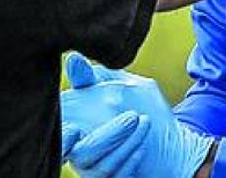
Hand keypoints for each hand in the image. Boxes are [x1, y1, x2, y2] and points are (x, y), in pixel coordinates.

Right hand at [61, 53, 212, 177]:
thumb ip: (92, 77)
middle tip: (132, 117)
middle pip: (82, 155)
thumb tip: (73, 59)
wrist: (166, 136)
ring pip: (103, 168)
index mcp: (73, 130)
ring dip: (126, 144)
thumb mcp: (115, 87)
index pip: (59, 139)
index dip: (62, 139)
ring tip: (145, 122)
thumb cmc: (133, 106)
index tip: (74, 129)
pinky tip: (144, 144)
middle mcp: (80, 155)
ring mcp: (96, 172)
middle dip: (108, 137)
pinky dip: (132, 160)